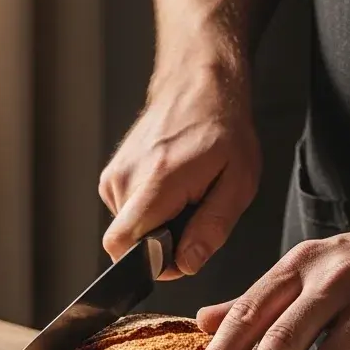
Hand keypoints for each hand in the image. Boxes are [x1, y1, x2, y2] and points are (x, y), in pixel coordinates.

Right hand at [99, 55, 260, 276]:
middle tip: (192, 214)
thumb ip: (212, 228)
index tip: (179, 251)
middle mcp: (125, 179)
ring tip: (183, 195)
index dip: (150, 263)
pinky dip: (149, 211)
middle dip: (160, 244)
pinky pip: (126, 213)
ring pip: (129, 229)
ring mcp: (113, 176)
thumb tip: (186, 264)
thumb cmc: (223, 130)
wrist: (198, 85)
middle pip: (129, 242)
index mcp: (156, 182)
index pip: (122, 245)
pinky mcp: (111, 176)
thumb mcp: (238, 183)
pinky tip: (170, 188)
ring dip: (157, 225)